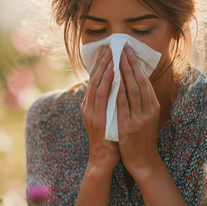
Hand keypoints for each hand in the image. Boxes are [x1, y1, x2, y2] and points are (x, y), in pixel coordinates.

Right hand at [81, 45, 120, 172]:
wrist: (102, 160)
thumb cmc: (109, 139)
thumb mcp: (108, 118)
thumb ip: (109, 104)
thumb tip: (118, 90)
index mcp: (90, 105)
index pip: (95, 80)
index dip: (101, 65)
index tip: (108, 51)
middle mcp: (88, 106)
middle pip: (94, 78)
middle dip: (102, 61)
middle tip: (109, 46)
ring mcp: (91, 112)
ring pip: (97, 83)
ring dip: (104, 67)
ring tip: (111, 53)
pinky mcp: (96, 118)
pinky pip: (102, 96)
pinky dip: (106, 82)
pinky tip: (113, 71)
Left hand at [117, 44, 160, 174]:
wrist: (143, 160)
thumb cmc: (142, 138)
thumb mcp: (146, 118)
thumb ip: (142, 103)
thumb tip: (134, 85)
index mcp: (153, 107)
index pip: (145, 81)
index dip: (137, 65)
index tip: (130, 51)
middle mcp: (149, 110)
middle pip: (140, 82)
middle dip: (131, 64)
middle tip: (123, 49)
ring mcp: (140, 118)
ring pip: (133, 91)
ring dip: (125, 74)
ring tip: (118, 59)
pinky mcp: (129, 127)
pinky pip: (123, 106)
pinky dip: (119, 92)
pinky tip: (114, 82)